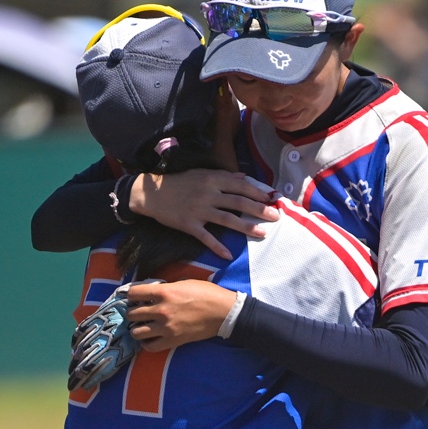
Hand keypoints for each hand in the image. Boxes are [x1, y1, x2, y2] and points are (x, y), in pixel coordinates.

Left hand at [127, 280, 237, 351]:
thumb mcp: (184, 283)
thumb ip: (166, 288)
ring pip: (136, 332)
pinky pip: (149, 347)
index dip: (130, 295)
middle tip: (139, 312)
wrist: (223, 312)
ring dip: (137, 329)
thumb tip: (152, 292)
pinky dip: (147, 343)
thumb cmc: (206, 294)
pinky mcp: (173, 341)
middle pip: (131, 314)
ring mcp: (166, 327)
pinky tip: (150, 338)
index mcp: (163, 292)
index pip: (132, 293)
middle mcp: (161, 310)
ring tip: (143, 326)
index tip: (134, 297)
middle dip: (133, 312)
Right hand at [130, 169, 276, 259]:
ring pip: (227, 219)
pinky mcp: (189, 224)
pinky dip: (217, 246)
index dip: (258, 193)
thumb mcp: (201, 173)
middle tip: (275, 216)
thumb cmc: (179, 182)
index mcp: (212, 179)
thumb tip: (245, 177)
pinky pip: (206, 237)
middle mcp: (208, 194)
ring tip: (262, 233)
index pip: (241, 186)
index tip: (272, 199)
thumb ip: (224, 176)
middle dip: (259, 210)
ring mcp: (199, 210)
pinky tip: (228, 255)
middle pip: (239, 202)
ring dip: (246, 227)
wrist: (151, 193)